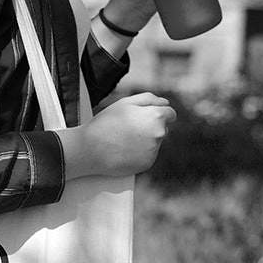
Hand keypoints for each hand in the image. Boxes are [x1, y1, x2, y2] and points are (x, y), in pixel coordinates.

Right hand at [59, 92, 175, 179]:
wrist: (91, 149)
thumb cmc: (106, 122)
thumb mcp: (125, 103)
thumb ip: (149, 99)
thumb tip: (165, 103)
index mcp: (156, 116)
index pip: (171, 114)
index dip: (159, 114)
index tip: (147, 117)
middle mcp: (159, 134)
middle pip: (163, 129)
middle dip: (151, 128)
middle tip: (129, 129)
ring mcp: (154, 150)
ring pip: (155, 143)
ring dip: (145, 141)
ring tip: (124, 140)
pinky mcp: (147, 163)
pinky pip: (148, 156)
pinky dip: (140, 154)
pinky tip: (124, 151)